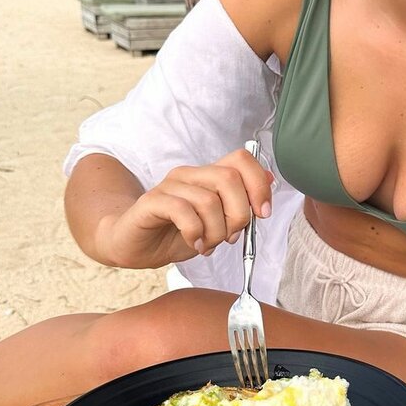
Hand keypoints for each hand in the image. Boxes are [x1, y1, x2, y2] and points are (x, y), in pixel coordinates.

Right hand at [97, 148, 274, 268]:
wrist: (135, 246)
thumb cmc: (177, 234)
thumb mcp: (217, 223)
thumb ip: (240, 204)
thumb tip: (270, 180)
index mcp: (209, 175)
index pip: (242, 159)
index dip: (258, 184)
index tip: (263, 213)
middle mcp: (190, 174)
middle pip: (229, 179)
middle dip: (238, 214)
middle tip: (230, 237)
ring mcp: (170, 185)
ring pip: (208, 200)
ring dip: (215, 231)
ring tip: (208, 245)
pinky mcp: (152, 201)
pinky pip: (182, 212)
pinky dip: (195, 233)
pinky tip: (194, 244)